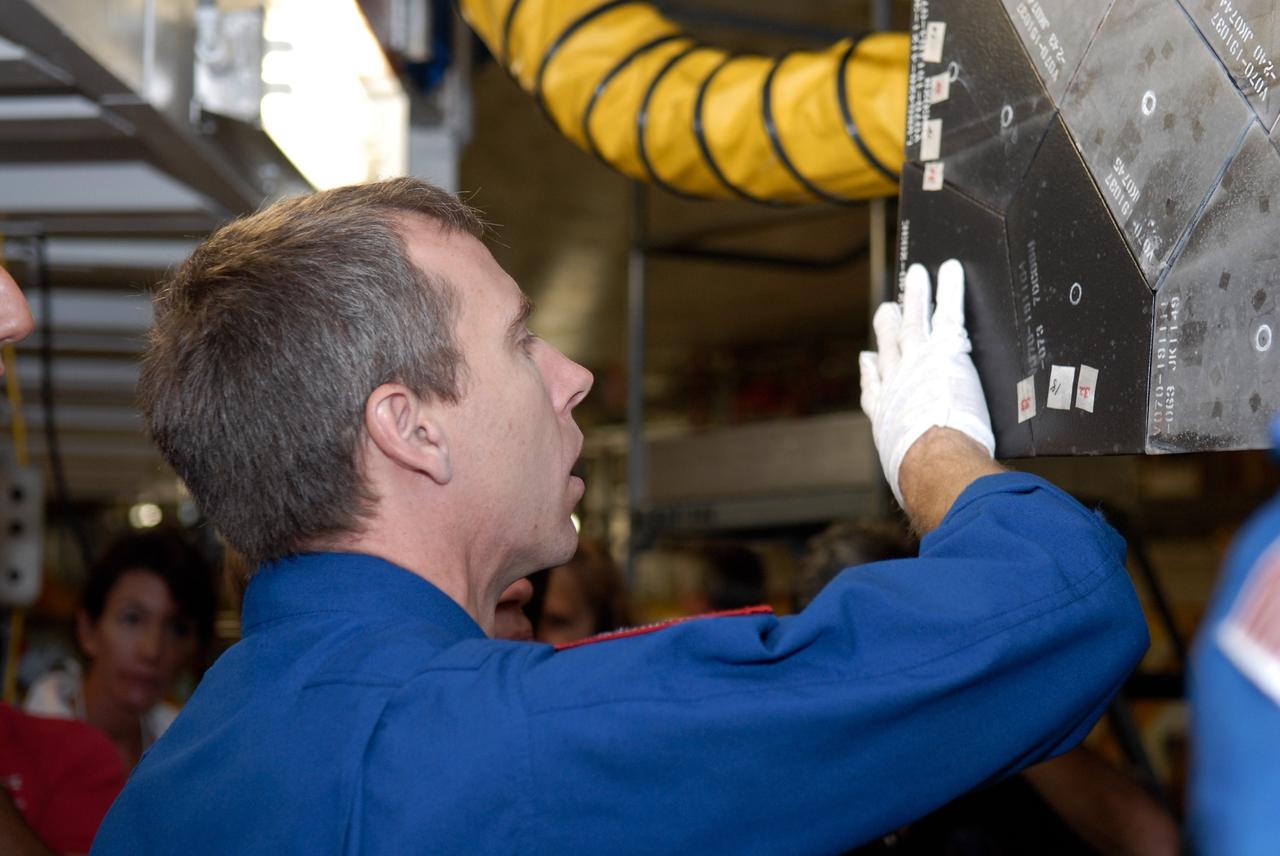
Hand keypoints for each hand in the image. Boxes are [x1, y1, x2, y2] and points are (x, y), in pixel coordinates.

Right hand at [859, 260, 994, 506]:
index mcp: (885, 416)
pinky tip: (946, 270)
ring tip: (915, 274)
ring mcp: (916, 363)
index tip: (869, 359)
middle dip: (887, 326)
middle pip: (889, 347)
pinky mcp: (942, 351)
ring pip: (913, 321)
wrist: (933, 464)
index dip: (872, 372)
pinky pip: (946, 312)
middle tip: (887, 307)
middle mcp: (895, 385)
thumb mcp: (912, 482)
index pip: (875, 389)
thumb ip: (916, 481)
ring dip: (914, 296)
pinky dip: (945, 289)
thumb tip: (924, 499)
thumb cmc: (925, 481)